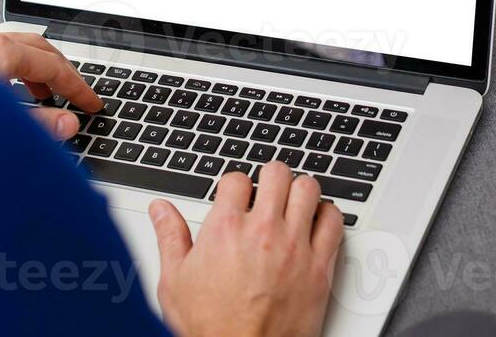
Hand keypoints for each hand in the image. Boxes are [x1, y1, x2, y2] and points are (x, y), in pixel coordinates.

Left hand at [0, 29, 102, 140]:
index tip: (90, 103)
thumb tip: (67, 123)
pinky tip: (8, 88)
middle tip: (77, 93)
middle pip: (34, 47)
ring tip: (44, 94)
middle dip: (60, 71)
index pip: (51, 66)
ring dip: (33, 67)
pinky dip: (8, 67)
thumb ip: (38, 126)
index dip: (76, 87)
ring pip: (9, 46)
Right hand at [150, 162, 343, 336]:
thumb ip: (170, 237)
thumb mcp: (175, 281)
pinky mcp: (319, 267)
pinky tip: (316, 223)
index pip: (236, 178)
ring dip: (300, 191)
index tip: (235, 196)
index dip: (235, 185)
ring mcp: (294, 247)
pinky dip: (328, 216)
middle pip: (277, 173)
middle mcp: (263, 231)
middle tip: (267, 191)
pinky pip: (334, 223)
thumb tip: (160, 210)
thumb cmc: (209, 329)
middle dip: (270, 178)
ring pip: (309, 189)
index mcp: (225, 229)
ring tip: (292, 202)